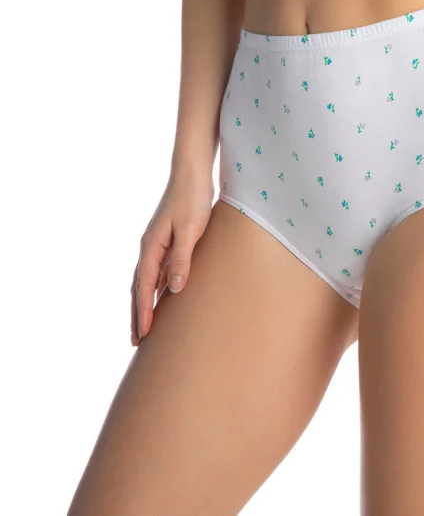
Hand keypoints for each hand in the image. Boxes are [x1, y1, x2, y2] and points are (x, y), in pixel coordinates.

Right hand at [130, 174, 213, 345]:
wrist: (192, 175)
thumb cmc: (193, 200)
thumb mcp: (191, 231)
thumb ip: (182, 259)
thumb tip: (174, 290)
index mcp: (151, 247)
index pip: (143, 287)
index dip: (143, 312)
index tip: (143, 335)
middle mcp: (149, 247)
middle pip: (138, 287)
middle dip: (137, 314)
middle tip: (137, 341)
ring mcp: (157, 244)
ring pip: (146, 281)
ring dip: (144, 303)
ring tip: (145, 325)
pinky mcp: (167, 241)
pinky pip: (157, 271)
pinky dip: (155, 288)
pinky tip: (162, 297)